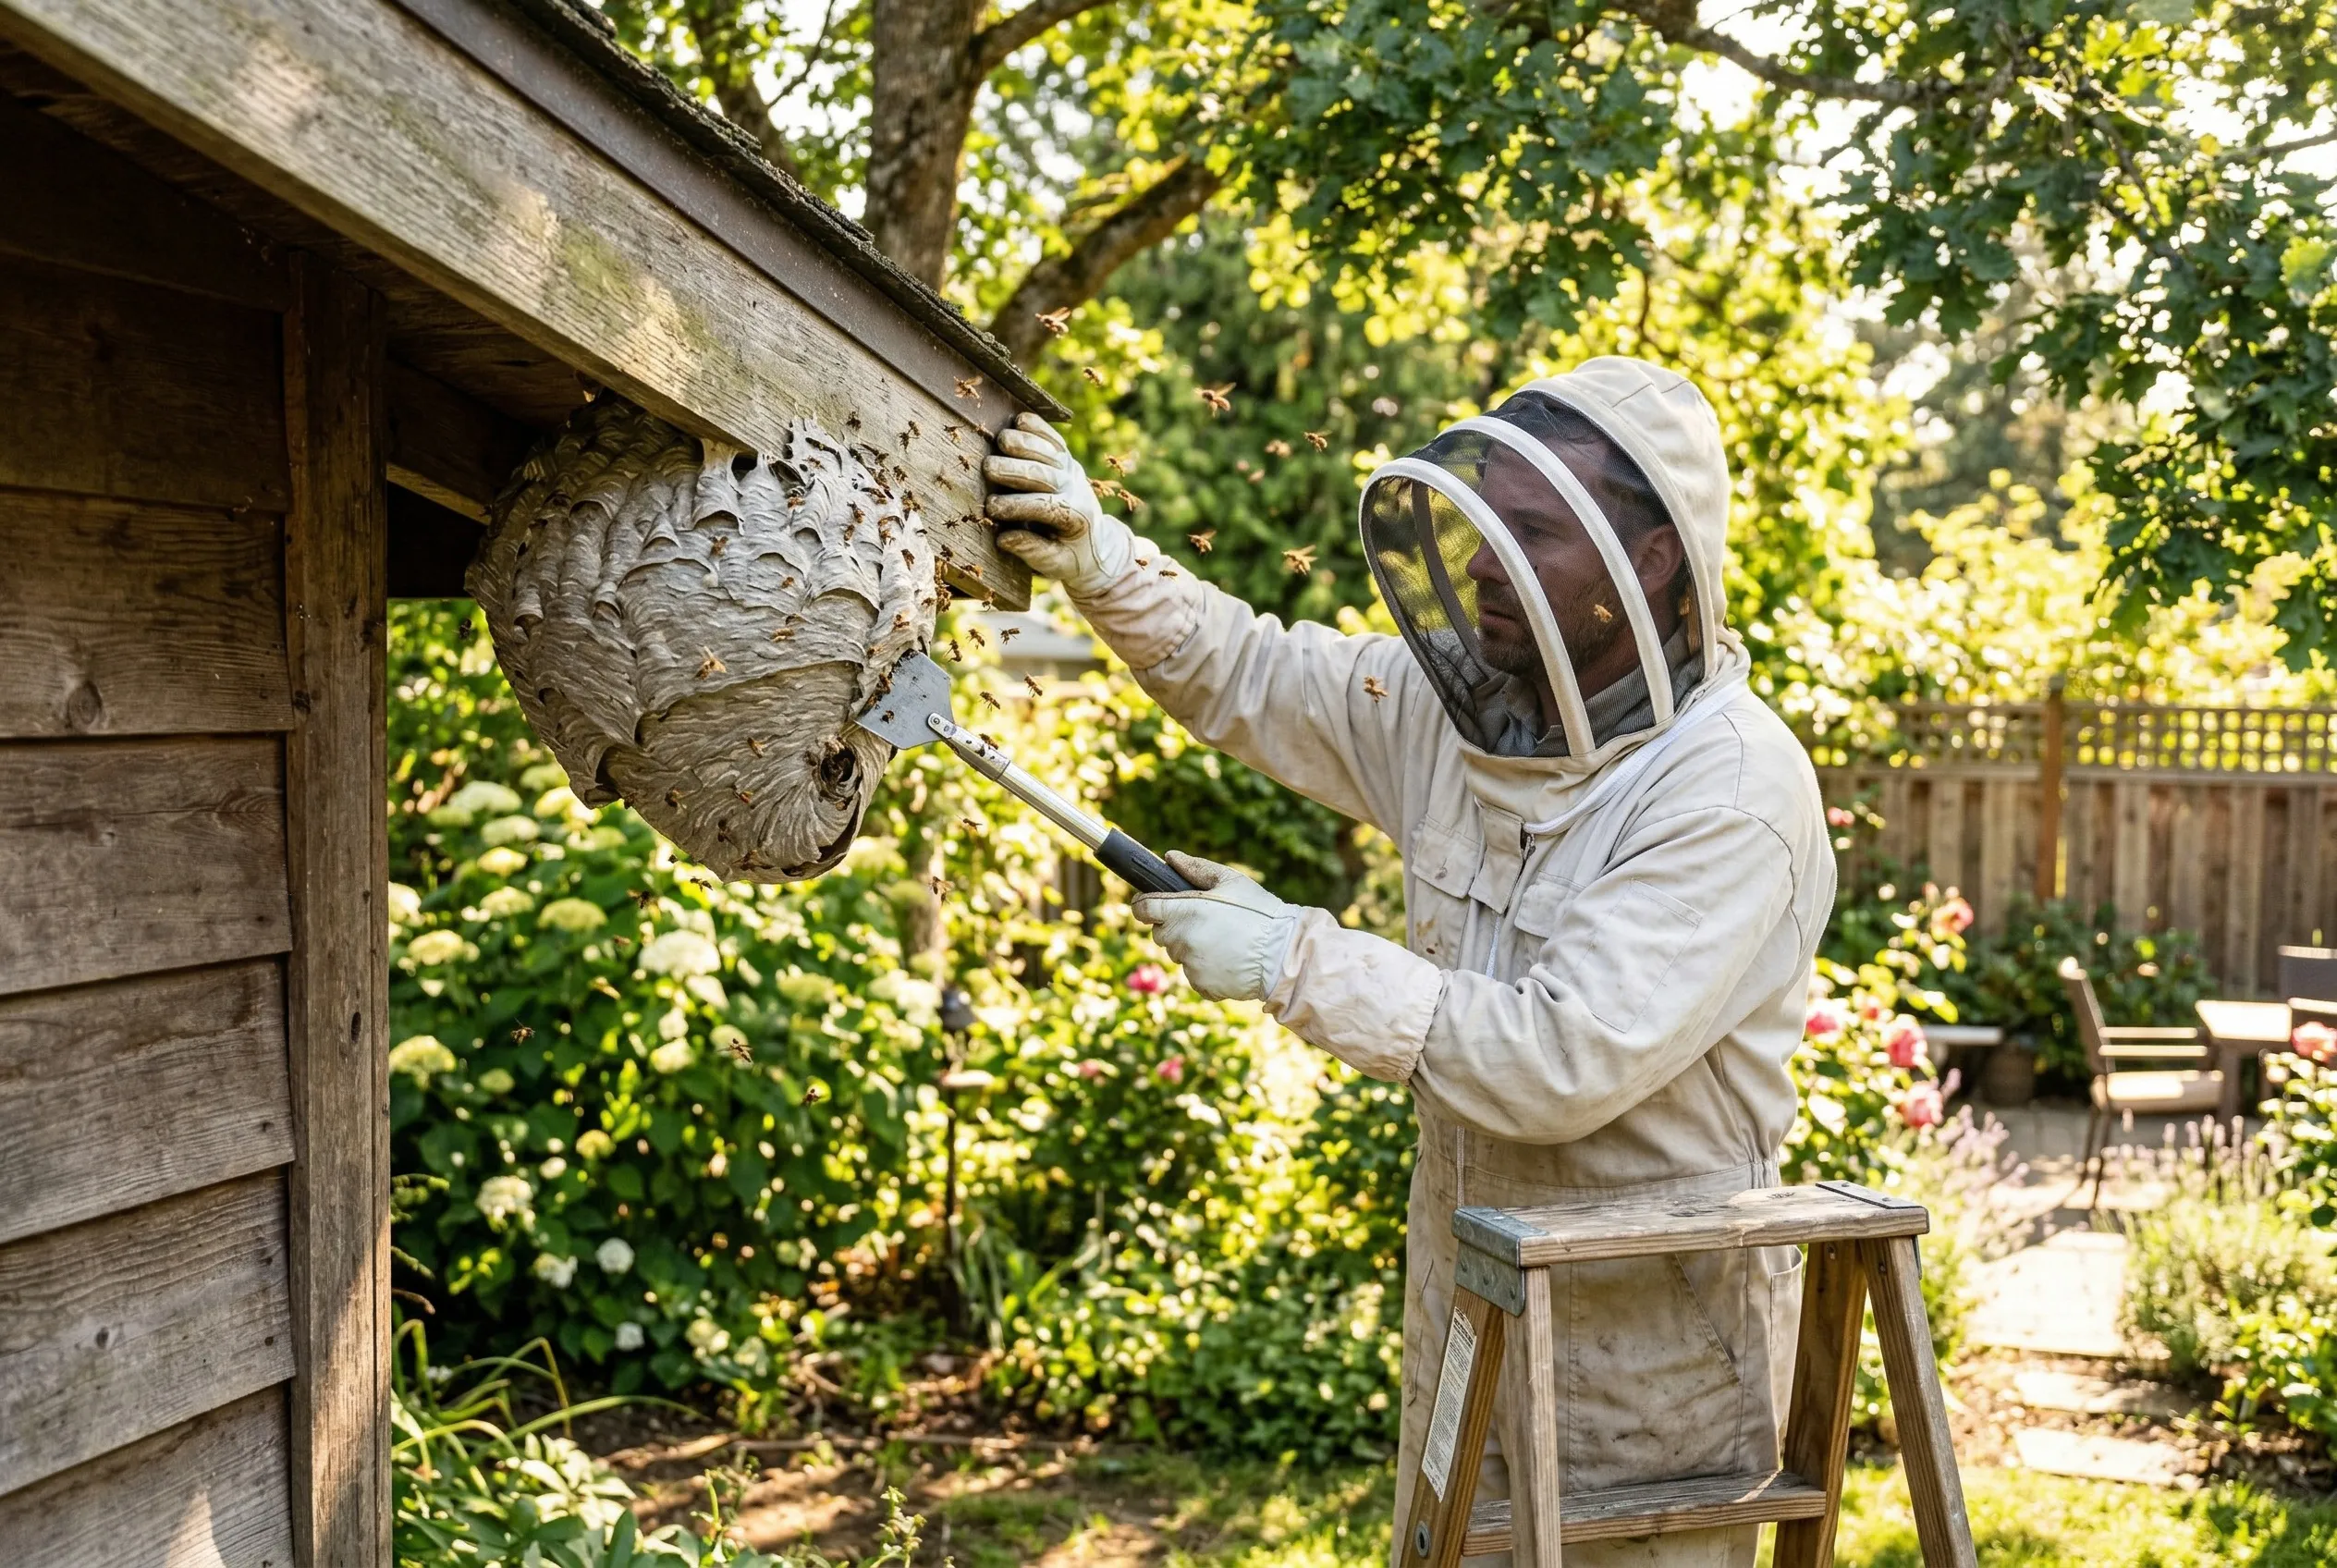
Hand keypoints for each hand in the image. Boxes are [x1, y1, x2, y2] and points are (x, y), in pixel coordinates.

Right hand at [983, 414, 1134, 596]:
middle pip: (1044, 475)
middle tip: (987, 468)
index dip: (1015, 506)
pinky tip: (1018, 421)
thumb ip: (1031, 550)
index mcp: (1074, 517)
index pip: (1044, 507)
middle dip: (1014, 470)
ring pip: (1048, 451)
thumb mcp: (1053, 564)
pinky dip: (1037, 427)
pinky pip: (1053, 438)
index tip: (990, 508)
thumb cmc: (1068, 556)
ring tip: (1000, 440)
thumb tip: (1003, 538)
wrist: (1096, 544)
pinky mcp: (1066, 458)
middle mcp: (1075, 489)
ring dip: (1024, 443)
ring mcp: (1072, 470)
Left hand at [1130, 853, 1299, 1002]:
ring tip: (1223, 941)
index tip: (1152, 905)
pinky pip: (1194, 975)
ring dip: (1191, 948)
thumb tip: (1169, 857)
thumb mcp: (1231, 881)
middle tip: (1204, 922)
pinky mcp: (1201, 985)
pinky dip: (1205, 970)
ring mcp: (1189, 965)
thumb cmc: (1259, 912)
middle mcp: (1181, 939)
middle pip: (1160, 933)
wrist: (1284, 953)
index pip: (1142, 908)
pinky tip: (1228, 960)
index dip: (1145, 905)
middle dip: (1174, 926)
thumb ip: (1196, 868)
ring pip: (1178, 955)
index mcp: (1183, 910)